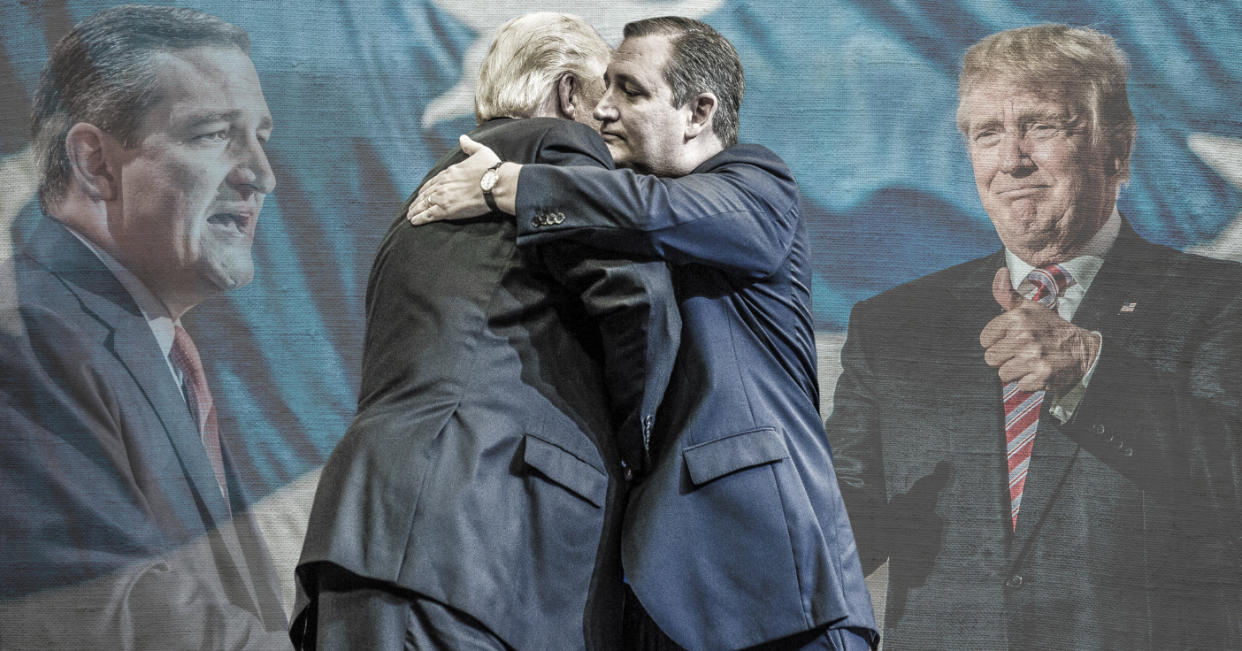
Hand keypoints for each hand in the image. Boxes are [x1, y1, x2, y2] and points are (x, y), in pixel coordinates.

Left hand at [407, 135, 500, 225]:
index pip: (433, 181)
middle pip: (426, 193)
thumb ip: (470, 146)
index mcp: (450, 172)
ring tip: (410, 216)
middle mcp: (443, 184)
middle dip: (418, 201)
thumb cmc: (491, 168)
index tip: (422, 193)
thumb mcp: (481, 152)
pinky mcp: (446, 209)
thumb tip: (463, 138)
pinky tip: (414, 221)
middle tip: (412, 207)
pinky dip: (420, 218)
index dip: (426, 188)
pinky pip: (428, 214)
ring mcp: (443, 197)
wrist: (496, 184)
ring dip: (416, 210)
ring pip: (424, 204)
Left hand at [979, 267, 1099, 391]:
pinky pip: (1019, 385)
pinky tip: (1039, 371)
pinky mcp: (1042, 375)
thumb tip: (1000, 273)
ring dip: (1015, 371)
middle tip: (1021, 353)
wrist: (1081, 348)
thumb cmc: (1050, 328)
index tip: (1009, 340)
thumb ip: (1007, 294)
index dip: (995, 342)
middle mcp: (1024, 335)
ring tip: (1030, 362)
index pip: (984, 339)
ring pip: (1003, 374)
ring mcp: (1033, 356)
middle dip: (1004, 358)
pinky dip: (1029, 382)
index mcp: (1017, 317)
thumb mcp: (1030, 307)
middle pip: (991, 358)